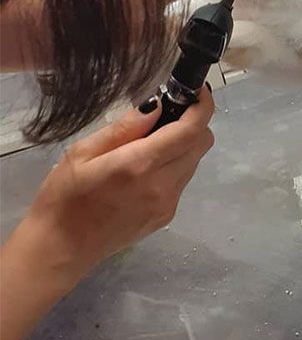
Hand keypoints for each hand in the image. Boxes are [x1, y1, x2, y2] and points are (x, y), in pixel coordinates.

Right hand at [1, 88, 214, 339]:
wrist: (61, 250)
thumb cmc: (64, 197)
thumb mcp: (84, 152)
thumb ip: (125, 128)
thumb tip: (158, 104)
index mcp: (141, 165)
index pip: (191, 129)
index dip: (202, 105)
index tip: (197, 90)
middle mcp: (163, 184)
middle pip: (202, 143)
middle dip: (194, 122)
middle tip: (169, 113)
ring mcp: (168, 203)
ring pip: (195, 161)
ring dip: (185, 144)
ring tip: (153, 141)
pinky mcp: (167, 216)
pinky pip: (183, 180)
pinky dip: (176, 165)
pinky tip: (148, 168)